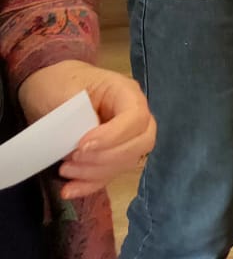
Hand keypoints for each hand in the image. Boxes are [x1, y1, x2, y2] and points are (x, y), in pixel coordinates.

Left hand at [17, 59, 155, 198]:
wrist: (49, 87)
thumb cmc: (58, 83)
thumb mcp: (63, 91)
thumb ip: (74, 115)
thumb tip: (76, 141)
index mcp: (126, 92)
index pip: (136, 117)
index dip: (114, 136)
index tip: (81, 146)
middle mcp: (133, 115)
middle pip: (142, 142)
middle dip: (109, 157)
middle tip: (74, 157)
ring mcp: (124, 136)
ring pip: (128, 161)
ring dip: (97, 172)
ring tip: (64, 169)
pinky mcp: (110, 153)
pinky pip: (110, 174)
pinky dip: (91, 185)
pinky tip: (69, 189)